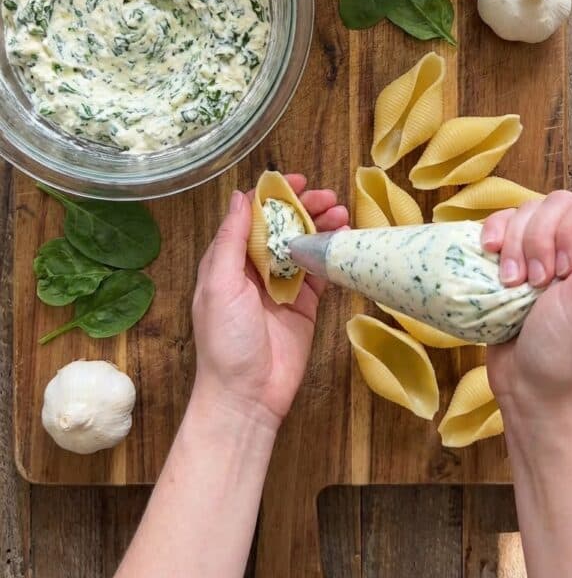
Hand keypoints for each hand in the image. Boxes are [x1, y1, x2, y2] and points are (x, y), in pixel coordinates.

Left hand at [191, 174, 348, 431]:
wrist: (247, 396)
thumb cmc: (225, 340)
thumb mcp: (219, 285)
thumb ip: (230, 240)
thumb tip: (239, 198)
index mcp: (228, 261)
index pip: (252, 217)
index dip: (273, 196)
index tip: (296, 182)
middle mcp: (255, 269)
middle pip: (282, 227)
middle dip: (305, 208)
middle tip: (329, 198)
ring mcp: (282, 286)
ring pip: (304, 246)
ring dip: (322, 227)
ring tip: (343, 214)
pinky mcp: (305, 306)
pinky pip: (320, 274)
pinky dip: (333, 256)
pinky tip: (346, 241)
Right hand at [482, 192, 571, 421]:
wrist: (530, 386)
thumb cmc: (565, 349)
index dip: (563, 232)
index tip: (563, 272)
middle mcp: (571, 248)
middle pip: (552, 204)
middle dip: (537, 240)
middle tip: (537, 283)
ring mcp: (540, 251)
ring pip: (523, 211)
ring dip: (513, 244)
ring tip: (512, 284)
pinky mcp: (509, 258)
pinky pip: (498, 223)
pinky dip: (492, 233)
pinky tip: (490, 253)